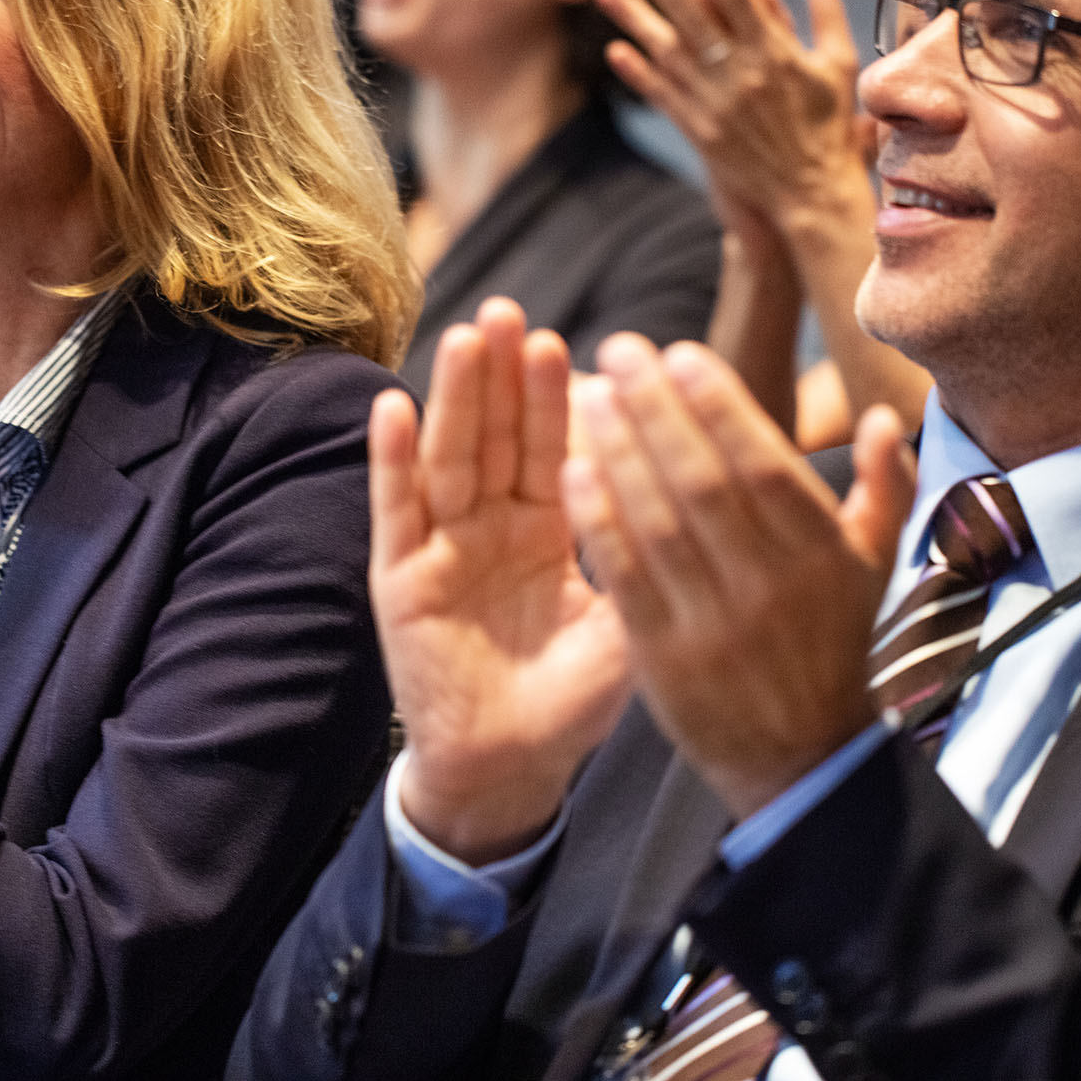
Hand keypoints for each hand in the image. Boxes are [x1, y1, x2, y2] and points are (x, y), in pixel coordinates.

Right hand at [375, 299, 630, 864]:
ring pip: (448, 459)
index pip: (551, 450)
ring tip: (466, 337)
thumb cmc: (570, 703)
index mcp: (545, 530)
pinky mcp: (401, 580)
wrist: (508, 769)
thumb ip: (642, 566)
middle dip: (503, 376)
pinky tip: (392, 407)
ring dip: (454, 398)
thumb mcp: (623, 629)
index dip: (556, 399)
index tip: (567, 342)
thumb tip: (688, 496)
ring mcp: (442, 548)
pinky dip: (392, 462)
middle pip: (497, 437)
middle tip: (511, 311)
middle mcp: (490, 527)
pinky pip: (395, 512)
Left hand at [563, 333, 914, 820]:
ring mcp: (715, 626)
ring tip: (588, 395)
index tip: (679, 352)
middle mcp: (771, 588)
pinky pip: (626, 579)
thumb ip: (884, 488)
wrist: (801, 762)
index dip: (720, 406)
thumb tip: (882, 415)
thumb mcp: (873, 569)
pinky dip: (598, 523)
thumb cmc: (832, 644)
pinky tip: (571, 470)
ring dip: (619, 454)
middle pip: (704, 483)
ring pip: (659, 524)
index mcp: (822, 556)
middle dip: (658, 411)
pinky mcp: (665, 660)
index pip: (765, 466)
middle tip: (621, 349)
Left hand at [594, 0, 875, 244]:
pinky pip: (663, 95)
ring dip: (634, 19)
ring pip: (668, 52)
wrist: (809, 192)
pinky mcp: (700, 132)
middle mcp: (742, 75)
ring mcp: (716, 104)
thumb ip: (826, 12)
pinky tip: (616, 50)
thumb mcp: (838, 64)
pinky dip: (639, 72)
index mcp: (777, 53)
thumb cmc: (828, 125)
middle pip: (693, 16)